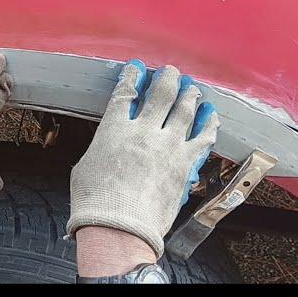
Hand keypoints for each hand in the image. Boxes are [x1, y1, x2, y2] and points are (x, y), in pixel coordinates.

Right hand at [67, 59, 219, 257]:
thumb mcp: (86, 165)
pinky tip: (211, 116)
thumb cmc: (96, 202)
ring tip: (192, 88)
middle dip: (166, 78)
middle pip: (161, 94)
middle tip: (170, 72)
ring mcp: (168, 146)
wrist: (119, 227)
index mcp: (114, 129)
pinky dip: (208, 124)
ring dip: (189, 95)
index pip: (125, 93)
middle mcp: (143, 131)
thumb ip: (103, 148)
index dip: (132, 77)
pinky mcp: (185, 164)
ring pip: (185, 110)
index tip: (137, 69)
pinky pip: (203, 138)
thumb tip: (109, 146)